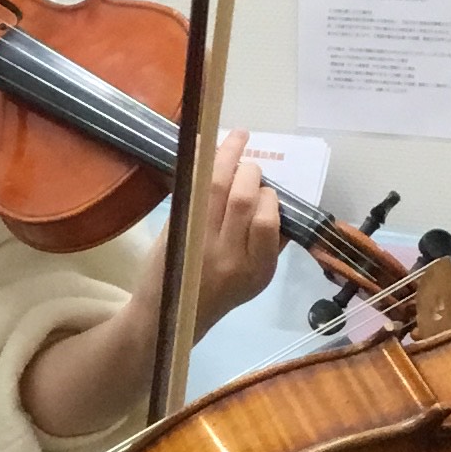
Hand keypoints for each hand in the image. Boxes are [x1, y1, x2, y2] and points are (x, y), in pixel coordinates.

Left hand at [182, 128, 284, 324]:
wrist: (171, 313)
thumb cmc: (219, 292)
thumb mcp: (255, 277)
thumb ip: (271, 243)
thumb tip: (279, 198)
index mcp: (257, 269)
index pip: (269, 221)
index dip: (268, 197)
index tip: (265, 191)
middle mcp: (228, 257)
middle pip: (242, 199)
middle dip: (249, 173)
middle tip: (249, 167)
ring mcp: (197, 242)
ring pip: (215, 187)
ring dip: (227, 156)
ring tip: (238, 137)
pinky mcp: (174, 230)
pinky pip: (190, 188)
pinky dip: (198, 162)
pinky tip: (204, 142)